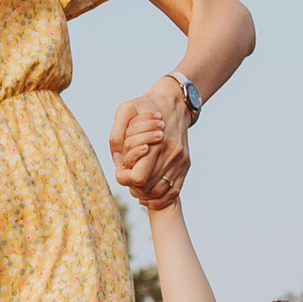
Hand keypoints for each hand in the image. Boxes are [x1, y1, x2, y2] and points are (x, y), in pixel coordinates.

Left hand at [110, 79, 192, 206]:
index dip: (125, 178)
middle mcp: (171, 156)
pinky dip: (160, 199)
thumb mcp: (125, 111)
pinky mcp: (185, 165)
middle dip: (133, 186)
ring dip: (145, 193)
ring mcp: (180, 162)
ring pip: (160, 193)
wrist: (175, 102)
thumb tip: (117, 161)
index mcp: (156, 144)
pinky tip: (147, 197)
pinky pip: (174, 192)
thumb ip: (116, 135)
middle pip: (148, 188)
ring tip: (136, 185)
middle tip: (128, 176)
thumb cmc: (145, 106)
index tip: (121, 170)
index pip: (138, 178)